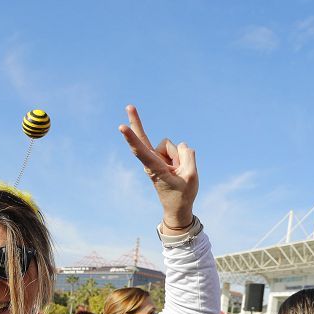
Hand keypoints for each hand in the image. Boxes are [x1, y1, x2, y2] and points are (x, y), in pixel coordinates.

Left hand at [118, 105, 198, 227]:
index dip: (132, 138)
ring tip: (179, 173)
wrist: (177, 207)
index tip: (121, 127)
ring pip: (172, 146)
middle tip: (129, 105)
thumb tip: (180, 145)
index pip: (141, 150)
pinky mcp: (161, 158)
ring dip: (180, 158)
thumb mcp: (191, 175)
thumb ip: (187, 155)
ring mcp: (156, 159)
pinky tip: (177, 169)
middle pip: (143, 138)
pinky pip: (175, 149)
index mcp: (155, 169)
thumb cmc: (183, 194)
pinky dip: (180, 157)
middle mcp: (151, 162)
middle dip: (136, 122)